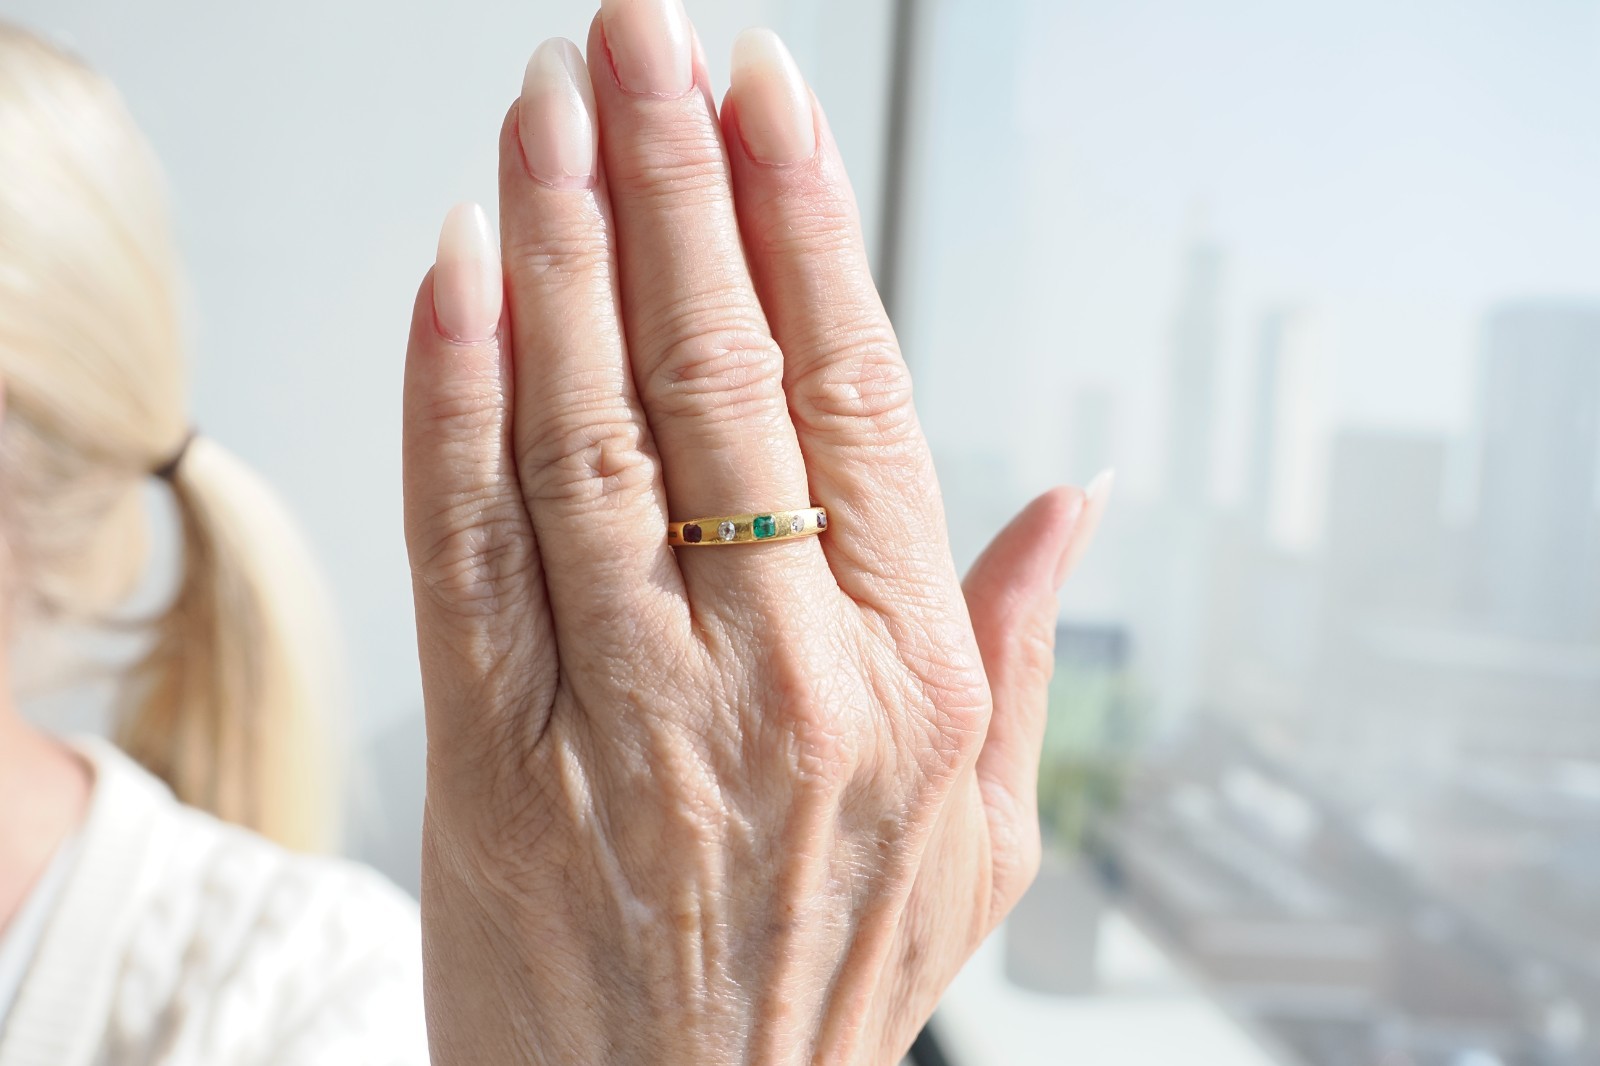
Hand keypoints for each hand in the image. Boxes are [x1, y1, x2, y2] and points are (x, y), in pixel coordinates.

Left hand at [401, 3, 1108, 1061]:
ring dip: (559, 246)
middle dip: (674, 176)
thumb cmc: (829, 978)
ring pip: (589, 432)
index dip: (804, 224)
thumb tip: (1078, 498)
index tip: (764, 93)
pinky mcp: (497, 765)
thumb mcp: (983, 838)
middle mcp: (782, 678)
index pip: (859, 393)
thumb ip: (1019, 648)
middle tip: (640, 31)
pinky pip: (470, 548)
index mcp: (910, 678)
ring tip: (542, 107)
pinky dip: (455, 395)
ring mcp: (634, 720)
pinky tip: (457, 269)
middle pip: (720, 376)